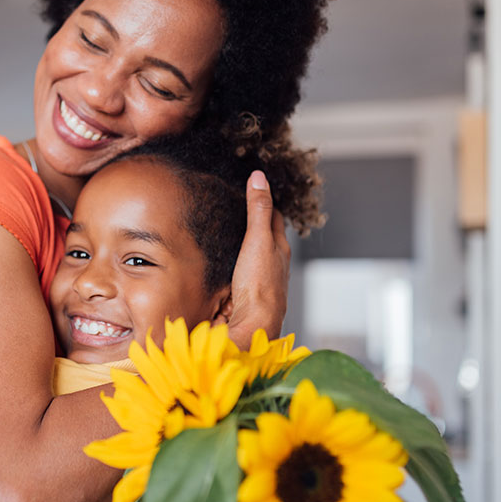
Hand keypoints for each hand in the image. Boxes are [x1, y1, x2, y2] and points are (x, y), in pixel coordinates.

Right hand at [227, 170, 290, 346]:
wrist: (253, 324)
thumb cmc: (260, 284)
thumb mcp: (258, 239)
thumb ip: (258, 210)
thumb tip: (259, 178)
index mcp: (279, 248)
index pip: (275, 218)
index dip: (268, 202)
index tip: (259, 188)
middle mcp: (272, 264)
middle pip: (266, 238)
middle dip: (256, 224)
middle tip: (243, 208)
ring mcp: (259, 280)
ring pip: (252, 257)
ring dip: (243, 247)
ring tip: (229, 233)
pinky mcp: (244, 294)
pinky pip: (237, 274)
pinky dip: (231, 265)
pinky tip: (221, 265)